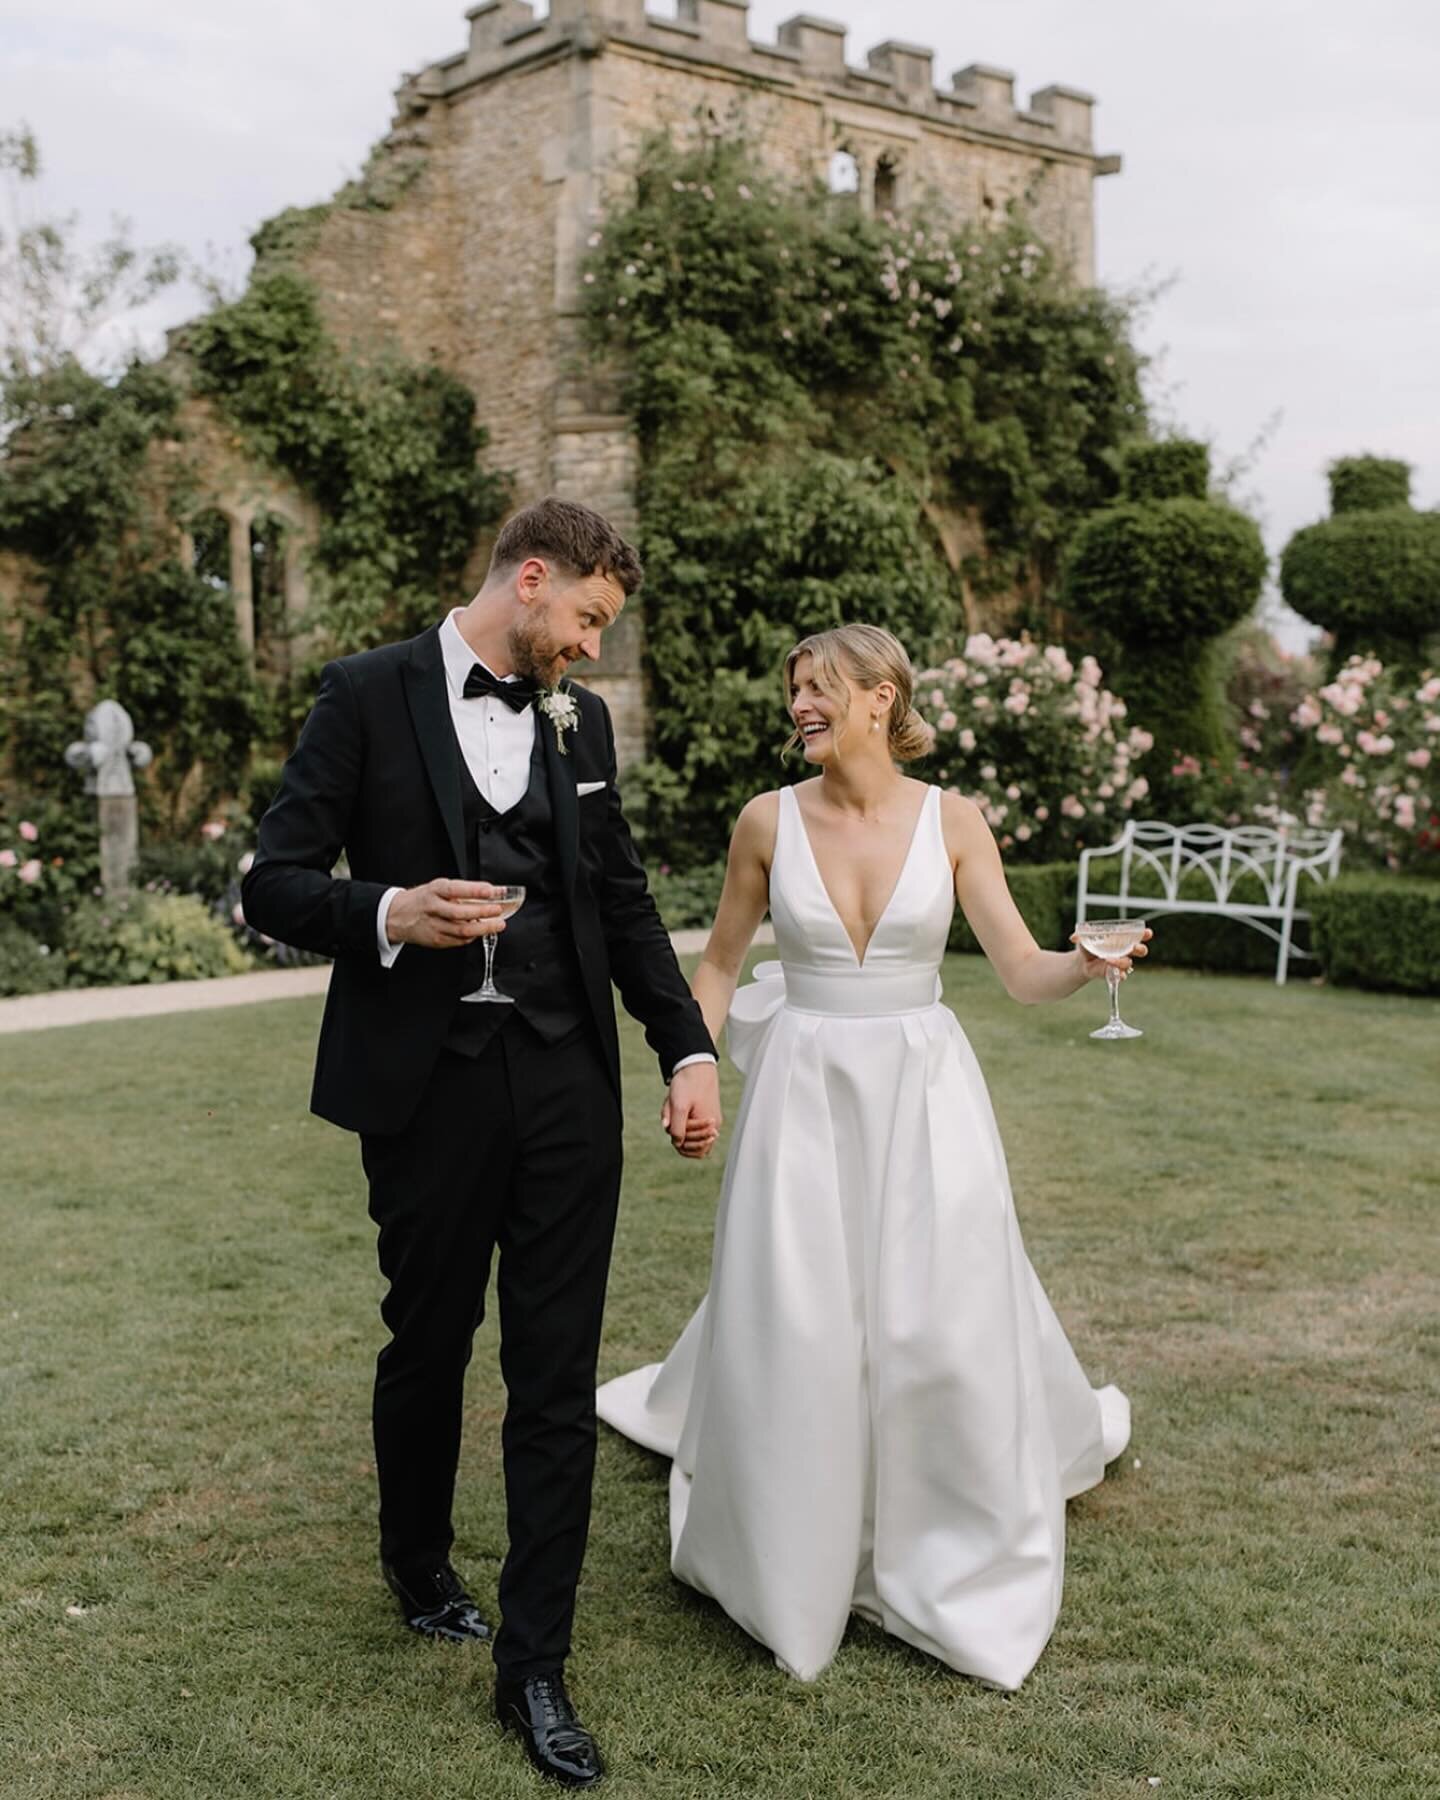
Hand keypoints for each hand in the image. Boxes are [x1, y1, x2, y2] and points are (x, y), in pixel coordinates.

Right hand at [386, 878, 505, 949]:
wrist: (398, 916)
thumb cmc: (424, 899)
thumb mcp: (439, 888)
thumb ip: (464, 890)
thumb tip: (493, 892)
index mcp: (434, 891)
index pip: (455, 889)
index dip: (474, 890)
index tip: (491, 891)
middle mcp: (433, 908)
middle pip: (459, 913)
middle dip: (483, 912)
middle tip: (498, 910)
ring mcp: (434, 926)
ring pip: (461, 930)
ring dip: (483, 928)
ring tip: (497, 924)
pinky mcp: (436, 940)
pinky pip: (459, 940)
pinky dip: (473, 936)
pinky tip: (481, 931)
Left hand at [661, 1063, 722, 1159]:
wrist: (695, 1063)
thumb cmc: (688, 1084)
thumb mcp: (679, 1107)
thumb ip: (678, 1128)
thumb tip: (677, 1143)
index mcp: (710, 1126)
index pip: (698, 1151)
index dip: (682, 1145)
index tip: (672, 1130)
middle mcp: (713, 1126)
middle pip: (695, 1144)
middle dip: (679, 1133)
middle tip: (671, 1118)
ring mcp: (709, 1119)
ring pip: (691, 1133)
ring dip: (678, 1125)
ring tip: (672, 1107)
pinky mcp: (705, 1112)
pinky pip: (691, 1123)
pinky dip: (680, 1118)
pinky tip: (674, 1104)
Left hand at [1069, 926, 1152, 981]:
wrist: (1082, 961)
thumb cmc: (1088, 945)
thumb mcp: (1084, 937)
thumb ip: (1080, 934)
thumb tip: (1073, 936)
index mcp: (1122, 938)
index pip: (1138, 935)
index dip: (1144, 934)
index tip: (1147, 933)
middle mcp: (1125, 950)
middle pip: (1141, 950)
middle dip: (1140, 949)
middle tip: (1134, 947)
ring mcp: (1121, 962)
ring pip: (1129, 963)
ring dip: (1121, 961)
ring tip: (1108, 959)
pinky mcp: (1115, 973)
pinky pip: (1122, 975)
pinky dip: (1119, 975)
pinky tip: (1114, 973)